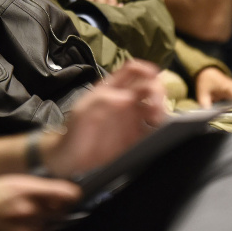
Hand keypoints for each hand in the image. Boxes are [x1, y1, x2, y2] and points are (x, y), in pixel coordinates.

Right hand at [0, 175, 80, 230]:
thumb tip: (61, 191)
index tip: (71, 193)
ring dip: (48, 222)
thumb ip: (36, 187)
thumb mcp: (8, 183)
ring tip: (29, 215)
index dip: (71, 193)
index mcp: (25, 191)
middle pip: (63, 212)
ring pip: (53, 227)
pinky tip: (21, 225)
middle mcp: (28, 212)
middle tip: (48, 203)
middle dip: (59, 208)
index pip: (67, 194)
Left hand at [45, 60, 165, 177]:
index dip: (145, 69)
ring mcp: (132, 120)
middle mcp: (125, 102)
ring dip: (161, 109)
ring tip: (156, 119)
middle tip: (155, 105)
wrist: (70, 161)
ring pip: (156, 107)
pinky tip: (158, 132)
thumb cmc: (72, 132)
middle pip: (149, 87)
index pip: (133, 70)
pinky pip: (154, 130)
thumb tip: (127, 97)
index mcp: (111, 89)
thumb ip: (102, 100)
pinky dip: (161, 129)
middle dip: (157, 91)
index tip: (152, 76)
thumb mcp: (82, 112)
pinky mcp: (136, 139)